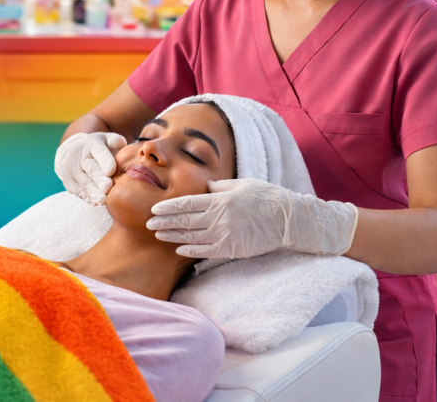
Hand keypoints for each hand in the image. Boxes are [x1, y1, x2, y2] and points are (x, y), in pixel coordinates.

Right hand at [54, 132, 127, 204]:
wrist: (71, 151)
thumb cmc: (96, 148)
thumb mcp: (105, 139)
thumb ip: (115, 141)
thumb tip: (122, 143)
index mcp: (92, 144)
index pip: (99, 152)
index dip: (105, 161)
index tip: (111, 171)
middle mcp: (79, 156)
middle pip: (91, 169)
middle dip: (99, 179)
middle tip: (108, 188)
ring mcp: (71, 169)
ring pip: (84, 183)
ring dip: (94, 192)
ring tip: (103, 200)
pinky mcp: (68, 182)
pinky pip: (78, 191)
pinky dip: (87, 197)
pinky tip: (96, 202)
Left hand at [147, 177, 358, 258]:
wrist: (289, 219)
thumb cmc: (267, 197)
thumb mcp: (242, 184)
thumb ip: (221, 187)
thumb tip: (205, 186)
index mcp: (221, 199)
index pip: (187, 203)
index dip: (168, 207)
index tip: (154, 209)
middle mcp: (220, 217)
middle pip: (185, 221)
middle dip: (164, 222)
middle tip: (148, 223)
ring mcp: (225, 235)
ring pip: (192, 237)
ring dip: (173, 237)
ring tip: (158, 235)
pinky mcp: (233, 249)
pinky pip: (206, 251)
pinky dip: (191, 251)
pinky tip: (179, 250)